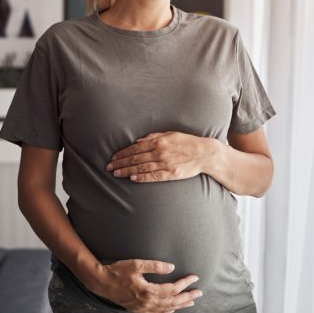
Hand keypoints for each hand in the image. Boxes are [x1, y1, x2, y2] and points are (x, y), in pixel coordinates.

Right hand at [85, 259, 202, 312]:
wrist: (101, 282)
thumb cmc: (118, 270)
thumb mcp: (136, 264)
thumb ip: (154, 266)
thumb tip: (171, 267)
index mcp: (148, 290)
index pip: (172, 289)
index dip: (184, 283)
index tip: (194, 277)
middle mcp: (147, 302)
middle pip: (172, 302)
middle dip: (187, 297)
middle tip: (200, 293)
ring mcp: (142, 308)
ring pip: (166, 309)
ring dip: (180, 306)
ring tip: (191, 302)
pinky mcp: (138, 309)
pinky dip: (167, 312)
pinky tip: (172, 309)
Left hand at [105, 131, 219, 182]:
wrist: (204, 153)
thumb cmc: (186, 142)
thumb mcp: (170, 134)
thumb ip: (153, 136)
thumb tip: (138, 141)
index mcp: (158, 141)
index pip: (135, 148)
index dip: (123, 153)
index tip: (113, 158)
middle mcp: (160, 152)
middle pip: (136, 158)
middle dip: (121, 163)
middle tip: (109, 167)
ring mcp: (166, 163)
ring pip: (142, 168)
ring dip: (127, 171)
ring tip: (116, 174)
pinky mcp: (171, 174)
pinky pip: (154, 176)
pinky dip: (142, 177)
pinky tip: (133, 179)